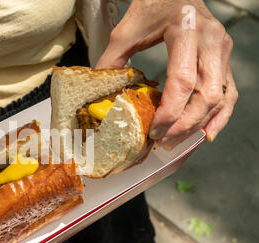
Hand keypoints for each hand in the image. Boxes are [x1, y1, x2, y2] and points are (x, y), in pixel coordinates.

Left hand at [96, 0, 237, 147]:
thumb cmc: (152, 6)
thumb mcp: (126, 31)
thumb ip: (113, 60)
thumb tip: (101, 94)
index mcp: (185, 30)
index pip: (182, 80)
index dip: (169, 112)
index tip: (154, 130)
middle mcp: (210, 41)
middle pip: (205, 94)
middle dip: (184, 125)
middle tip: (163, 141)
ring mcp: (222, 50)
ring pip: (220, 97)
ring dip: (199, 125)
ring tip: (177, 141)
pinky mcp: (225, 58)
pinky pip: (230, 92)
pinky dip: (220, 115)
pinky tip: (207, 133)